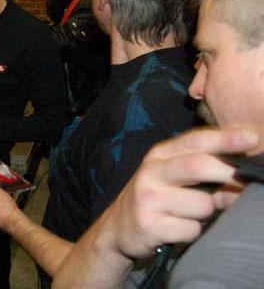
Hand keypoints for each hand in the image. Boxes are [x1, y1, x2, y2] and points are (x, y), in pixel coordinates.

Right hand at [103, 127, 256, 259]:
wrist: (118, 227)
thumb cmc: (156, 198)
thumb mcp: (174, 177)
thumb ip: (205, 170)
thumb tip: (245, 176)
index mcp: (159, 155)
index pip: (194, 141)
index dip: (224, 139)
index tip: (251, 137)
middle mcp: (151, 172)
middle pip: (197, 166)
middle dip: (228, 172)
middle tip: (248, 179)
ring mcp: (148, 198)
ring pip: (202, 204)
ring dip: (207, 213)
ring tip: (189, 214)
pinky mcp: (149, 225)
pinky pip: (191, 229)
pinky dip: (192, 231)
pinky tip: (177, 228)